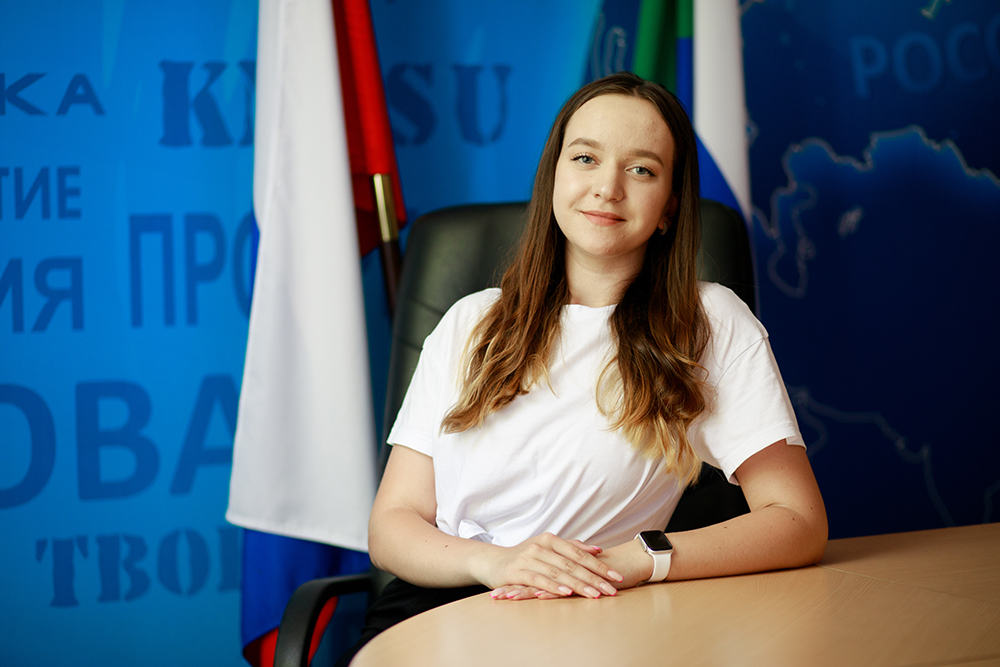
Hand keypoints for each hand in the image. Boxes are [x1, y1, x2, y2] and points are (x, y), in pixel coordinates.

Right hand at [481, 534, 622, 599]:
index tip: (617, 576)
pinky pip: (539, 579)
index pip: (580, 553)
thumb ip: (572, 547)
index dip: (599, 565)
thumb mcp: (547, 548)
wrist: (491, 562)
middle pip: (573, 564)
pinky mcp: (517, 572)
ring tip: (596, 594)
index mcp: (550, 540)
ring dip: (579, 584)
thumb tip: (597, 550)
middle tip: (612, 589)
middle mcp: (541, 546)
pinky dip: (554, 586)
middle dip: (595, 578)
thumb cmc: (523, 557)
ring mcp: (529, 558)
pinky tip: (567, 592)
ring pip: (559, 572)